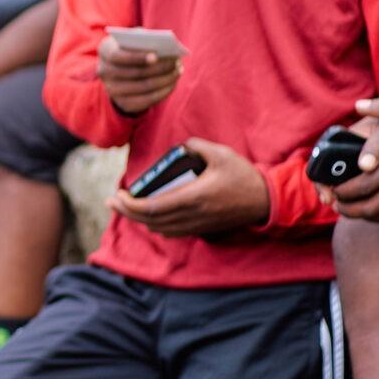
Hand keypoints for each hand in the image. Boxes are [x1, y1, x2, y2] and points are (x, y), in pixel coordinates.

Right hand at [97, 34, 182, 116]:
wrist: (120, 71)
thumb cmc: (132, 48)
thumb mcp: (134, 39)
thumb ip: (143, 39)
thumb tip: (161, 44)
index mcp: (105, 51)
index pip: (118, 56)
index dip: (137, 57)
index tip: (156, 56)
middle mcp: (104, 71)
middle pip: (134, 73)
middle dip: (158, 68)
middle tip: (176, 62)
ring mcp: (112, 90)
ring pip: (143, 87)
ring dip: (164, 79)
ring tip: (178, 71)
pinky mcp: (124, 103)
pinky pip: (147, 100)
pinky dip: (162, 91)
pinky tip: (172, 83)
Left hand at [108, 137, 268, 238]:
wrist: (266, 200)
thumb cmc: (242, 176)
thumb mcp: (220, 154)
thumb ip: (195, 146)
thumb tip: (179, 147)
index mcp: (193, 198)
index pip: (152, 208)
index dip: (130, 205)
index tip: (117, 195)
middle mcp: (193, 216)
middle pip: (151, 221)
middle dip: (127, 212)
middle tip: (112, 201)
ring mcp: (198, 225)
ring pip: (160, 229)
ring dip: (140, 219)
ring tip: (127, 206)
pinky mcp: (203, 228)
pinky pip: (173, 231)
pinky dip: (156, 224)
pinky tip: (150, 214)